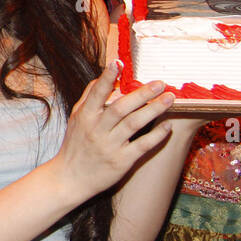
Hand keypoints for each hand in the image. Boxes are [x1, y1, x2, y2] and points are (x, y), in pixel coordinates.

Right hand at [52, 62, 175, 202]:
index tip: (118, 63)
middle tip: (160, 82)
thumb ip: (88, 97)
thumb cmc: (75, 145)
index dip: (107, 78)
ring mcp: (110, 146)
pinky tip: (168, 126)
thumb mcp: (75, 119)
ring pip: (134, 124)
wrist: (70, 177)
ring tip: (170, 98)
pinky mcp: (122, 161)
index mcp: (85, 116)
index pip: (97, 94)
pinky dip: (156, 135)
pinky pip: (142, 146)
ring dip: (154, 110)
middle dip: (142, 94)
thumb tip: (102, 77)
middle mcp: (97, 130)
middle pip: (121, 108)